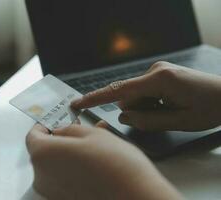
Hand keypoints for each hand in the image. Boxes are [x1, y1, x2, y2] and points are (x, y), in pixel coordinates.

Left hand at [26, 123, 182, 199]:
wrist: (134, 194)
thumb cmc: (114, 162)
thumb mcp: (91, 133)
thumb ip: (69, 130)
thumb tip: (60, 131)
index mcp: (43, 155)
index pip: (33, 135)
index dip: (44, 125)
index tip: (56, 120)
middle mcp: (41, 176)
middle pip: (44, 151)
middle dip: (60, 138)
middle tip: (79, 130)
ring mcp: (52, 191)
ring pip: (56, 164)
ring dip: (69, 152)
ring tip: (92, 143)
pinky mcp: (64, 199)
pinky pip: (64, 177)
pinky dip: (73, 167)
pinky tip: (93, 160)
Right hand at [72, 62, 220, 130]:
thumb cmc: (211, 107)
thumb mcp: (180, 121)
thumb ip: (147, 121)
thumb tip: (124, 115)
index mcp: (159, 80)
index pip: (118, 90)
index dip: (95, 98)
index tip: (77, 103)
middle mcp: (156, 71)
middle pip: (129, 96)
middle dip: (137, 110)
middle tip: (161, 117)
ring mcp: (158, 71)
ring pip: (137, 95)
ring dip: (146, 107)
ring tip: (169, 110)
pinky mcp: (161, 74)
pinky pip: (145, 91)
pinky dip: (151, 102)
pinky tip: (169, 104)